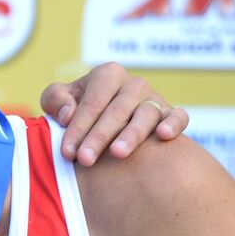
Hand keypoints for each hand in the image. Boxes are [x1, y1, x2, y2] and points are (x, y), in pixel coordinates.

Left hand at [40, 62, 189, 164]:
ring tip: (118, 154)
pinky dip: (174, 124)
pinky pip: (178, 116)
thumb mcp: (59, 100)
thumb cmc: (79, 111)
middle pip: (116, 110)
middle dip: (99, 136)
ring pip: (145, 114)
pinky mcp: (171, 114)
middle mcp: (133, 84)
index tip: (67, 153)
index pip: (92, 102)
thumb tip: (68, 114)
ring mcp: (154, 99)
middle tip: (85, 159)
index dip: (78, 127)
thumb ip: (56, 99)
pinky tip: (163, 136)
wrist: (106, 121)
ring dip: (132, 134)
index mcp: (107, 75)